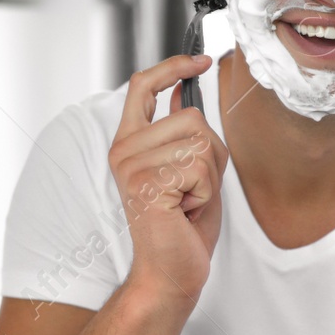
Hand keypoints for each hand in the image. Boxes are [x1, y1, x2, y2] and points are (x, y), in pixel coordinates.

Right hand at [108, 54, 228, 304]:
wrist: (171, 273)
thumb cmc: (182, 228)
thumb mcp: (191, 170)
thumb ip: (186, 133)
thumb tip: (186, 91)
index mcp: (130, 144)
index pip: (143, 87)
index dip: (172, 66)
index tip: (198, 60)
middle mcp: (124, 150)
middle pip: (192, 117)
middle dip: (210, 155)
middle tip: (192, 192)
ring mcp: (131, 164)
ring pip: (200, 141)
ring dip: (209, 176)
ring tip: (187, 202)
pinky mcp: (145, 181)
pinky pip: (199, 165)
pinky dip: (205, 192)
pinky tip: (186, 211)